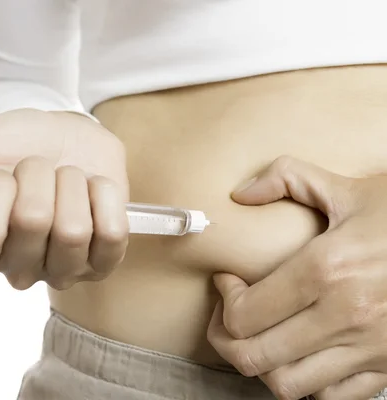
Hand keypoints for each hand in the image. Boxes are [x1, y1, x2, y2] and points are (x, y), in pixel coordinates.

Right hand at [0, 109, 129, 289]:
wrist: (61, 135)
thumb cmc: (9, 147)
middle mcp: (16, 268)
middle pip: (33, 222)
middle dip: (36, 175)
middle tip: (35, 169)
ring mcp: (61, 270)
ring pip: (73, 229)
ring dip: (70, 184)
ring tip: (63, 180)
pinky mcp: (102, 261)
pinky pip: (111, 232)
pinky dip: (104, 196)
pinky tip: (91, 190)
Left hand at [207, 156, 386, 399]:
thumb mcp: (348, 188)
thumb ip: (286, 178)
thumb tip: (240, 193)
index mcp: (327, 269)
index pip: (244, 314)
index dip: (223, 301)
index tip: (229, 281)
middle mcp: (346, 316)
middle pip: (255, 357)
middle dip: (227, 339)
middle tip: (228, 317)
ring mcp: (371, 348)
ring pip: (289, 385)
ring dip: (263, 365)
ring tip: (262, 337)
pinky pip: (333, 398)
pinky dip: (307, 384)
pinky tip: (302, 355)